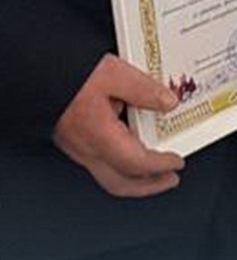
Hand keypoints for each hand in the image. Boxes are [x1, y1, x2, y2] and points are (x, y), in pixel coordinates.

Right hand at [52, 55, 185, 198]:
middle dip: (148, 187)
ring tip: (155, 168)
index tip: (177, 163)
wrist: (36, 74)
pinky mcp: (73, 140)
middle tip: (170, 180)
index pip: (136, 163)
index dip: (160, 166)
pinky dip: (121, 163)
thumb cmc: (68, 75)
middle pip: (120, 183)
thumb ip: (144, 90)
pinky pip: (100, 162)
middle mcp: (86, 148)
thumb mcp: (113, 73)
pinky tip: (132, 148)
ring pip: (108, 175)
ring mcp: (77, 147)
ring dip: (135, 176)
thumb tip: (168, 103)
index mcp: (99, 136)